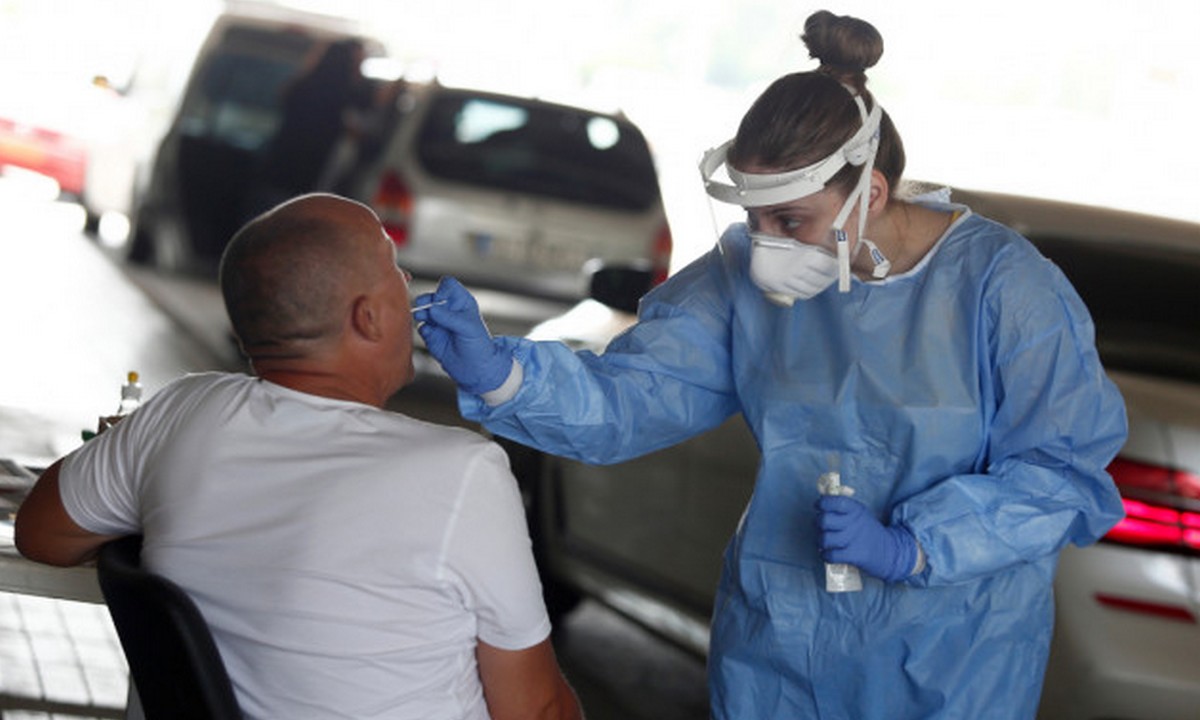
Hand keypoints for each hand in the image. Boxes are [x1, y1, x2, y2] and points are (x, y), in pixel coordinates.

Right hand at [413, 277, 512, 394]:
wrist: (476, 369)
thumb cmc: (480, 346)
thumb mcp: (469, 328)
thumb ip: (450, 317)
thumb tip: (432, 309)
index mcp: (461, 302)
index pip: (448, 285)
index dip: (442, 289)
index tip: (440, 299)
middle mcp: (448, 310)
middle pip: (432, 297)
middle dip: (426, 300)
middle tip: (424, 307)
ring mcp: (439, 323)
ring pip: (423, 311)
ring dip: (420, 313)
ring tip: (421, 317)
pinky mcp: (431, 336)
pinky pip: (422, 328)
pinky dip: (422, 328)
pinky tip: (428, 333)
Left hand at [816, 495, 917, 581]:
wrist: (891, 552)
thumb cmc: (869, 532)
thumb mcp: (860, 514)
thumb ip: (843, 508)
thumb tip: (820, 504)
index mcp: (856, 509)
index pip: (834, 501)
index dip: (822, 503)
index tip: (819, 507)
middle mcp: (854, 522)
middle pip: (824, 520)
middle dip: (819, 524)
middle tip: (824, 528)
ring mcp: (854, 539)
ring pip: (825, 539)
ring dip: (821, 542)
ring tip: (826, 543)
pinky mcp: (855, 555)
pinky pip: (831, 555)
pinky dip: (826, 556)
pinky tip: (828, 554)